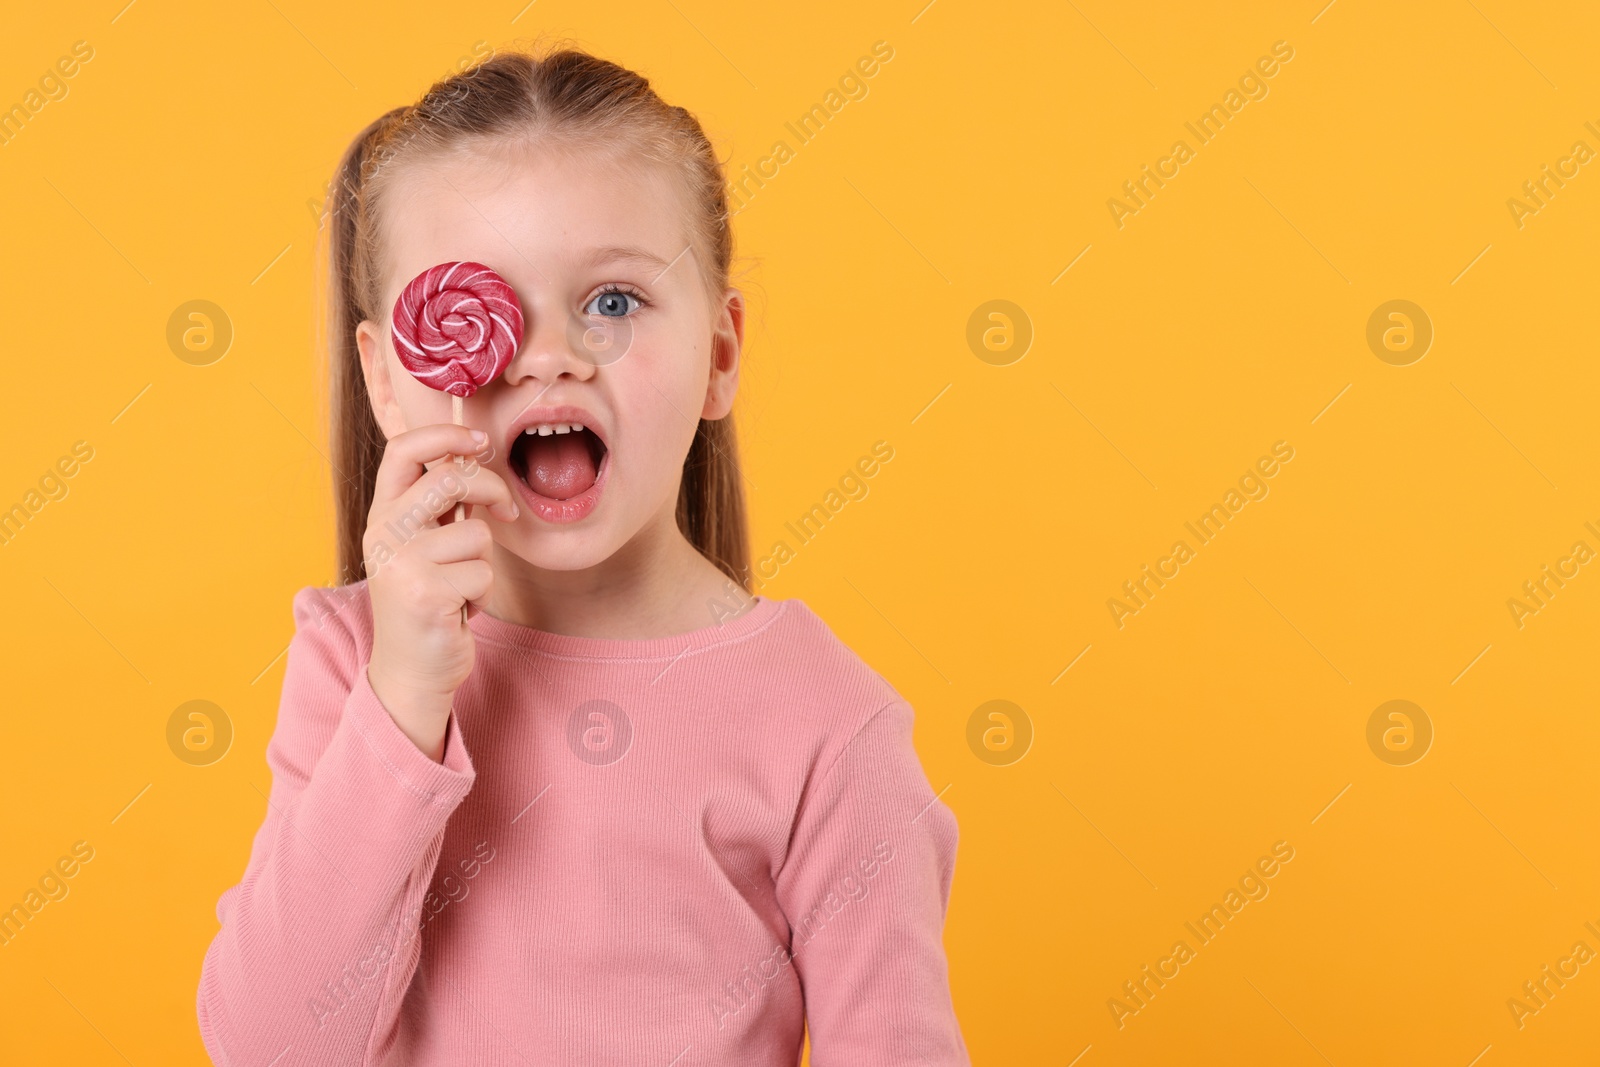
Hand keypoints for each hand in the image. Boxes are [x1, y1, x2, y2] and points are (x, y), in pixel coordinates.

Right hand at [362, 424, 517, 760]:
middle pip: (452, 479)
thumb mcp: (424, 545)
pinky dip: (482, 593)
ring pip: (476, 532)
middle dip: (492, 491)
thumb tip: (473, 451)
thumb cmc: (428, 603)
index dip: (445, 435)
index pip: (403, 450)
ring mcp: (401, 563)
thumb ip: (440, 504)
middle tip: (505, 514)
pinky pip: (483, 572)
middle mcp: (383, 533)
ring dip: (483, 563)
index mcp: (381, 514)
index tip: (480, 440)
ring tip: (460, 586)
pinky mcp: (425, 593)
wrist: (411, 671)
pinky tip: (459, 611)